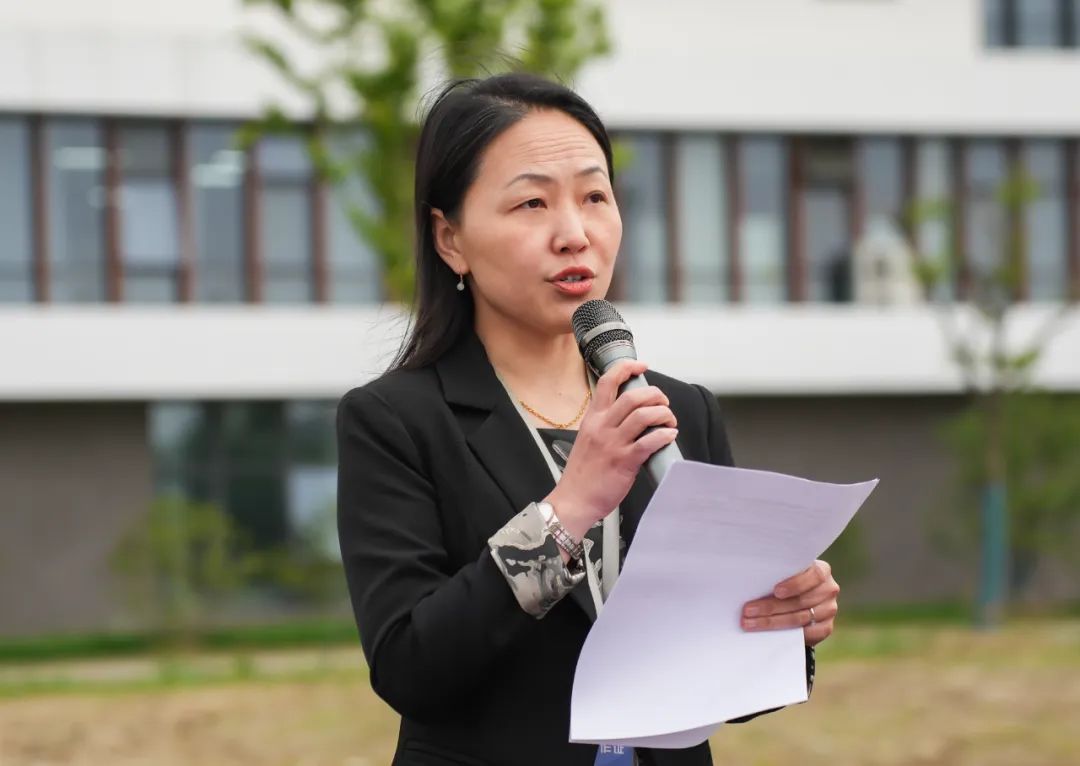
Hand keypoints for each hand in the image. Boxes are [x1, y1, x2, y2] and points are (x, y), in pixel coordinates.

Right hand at [546, 359, 677, 540]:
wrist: (573, 501)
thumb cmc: (582, 475)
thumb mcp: (587, 440)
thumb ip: (605, 426)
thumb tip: (631, 418)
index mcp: (592, 419)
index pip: (607, 383)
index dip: (626, 368)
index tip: (641, 366)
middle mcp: (601, 427)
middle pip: (632, 396)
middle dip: (655, 394)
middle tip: (663, 402)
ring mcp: (612, 444)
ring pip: (643, 415)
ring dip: (663, 413)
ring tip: (669, 420)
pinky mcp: (624, 462)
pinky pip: (649, 442)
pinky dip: (664, 435)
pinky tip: (669, 436)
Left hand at [740, 560, 838, 647]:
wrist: (798, 598)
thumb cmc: (785, 579)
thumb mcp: (784, 573)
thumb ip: (777, 574)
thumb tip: (750, 582)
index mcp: (821, 571)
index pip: (814, 575)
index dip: (795, 584)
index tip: (776, 591)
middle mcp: (828, 589)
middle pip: (800, 601)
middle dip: (771, 606)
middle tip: (748, 610)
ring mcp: (829, 609)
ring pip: (800, 618)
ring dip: (772, 622)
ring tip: (750, 623)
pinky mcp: (826, 627)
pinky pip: (808, 634)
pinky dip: (787, 635)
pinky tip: (768, 635)